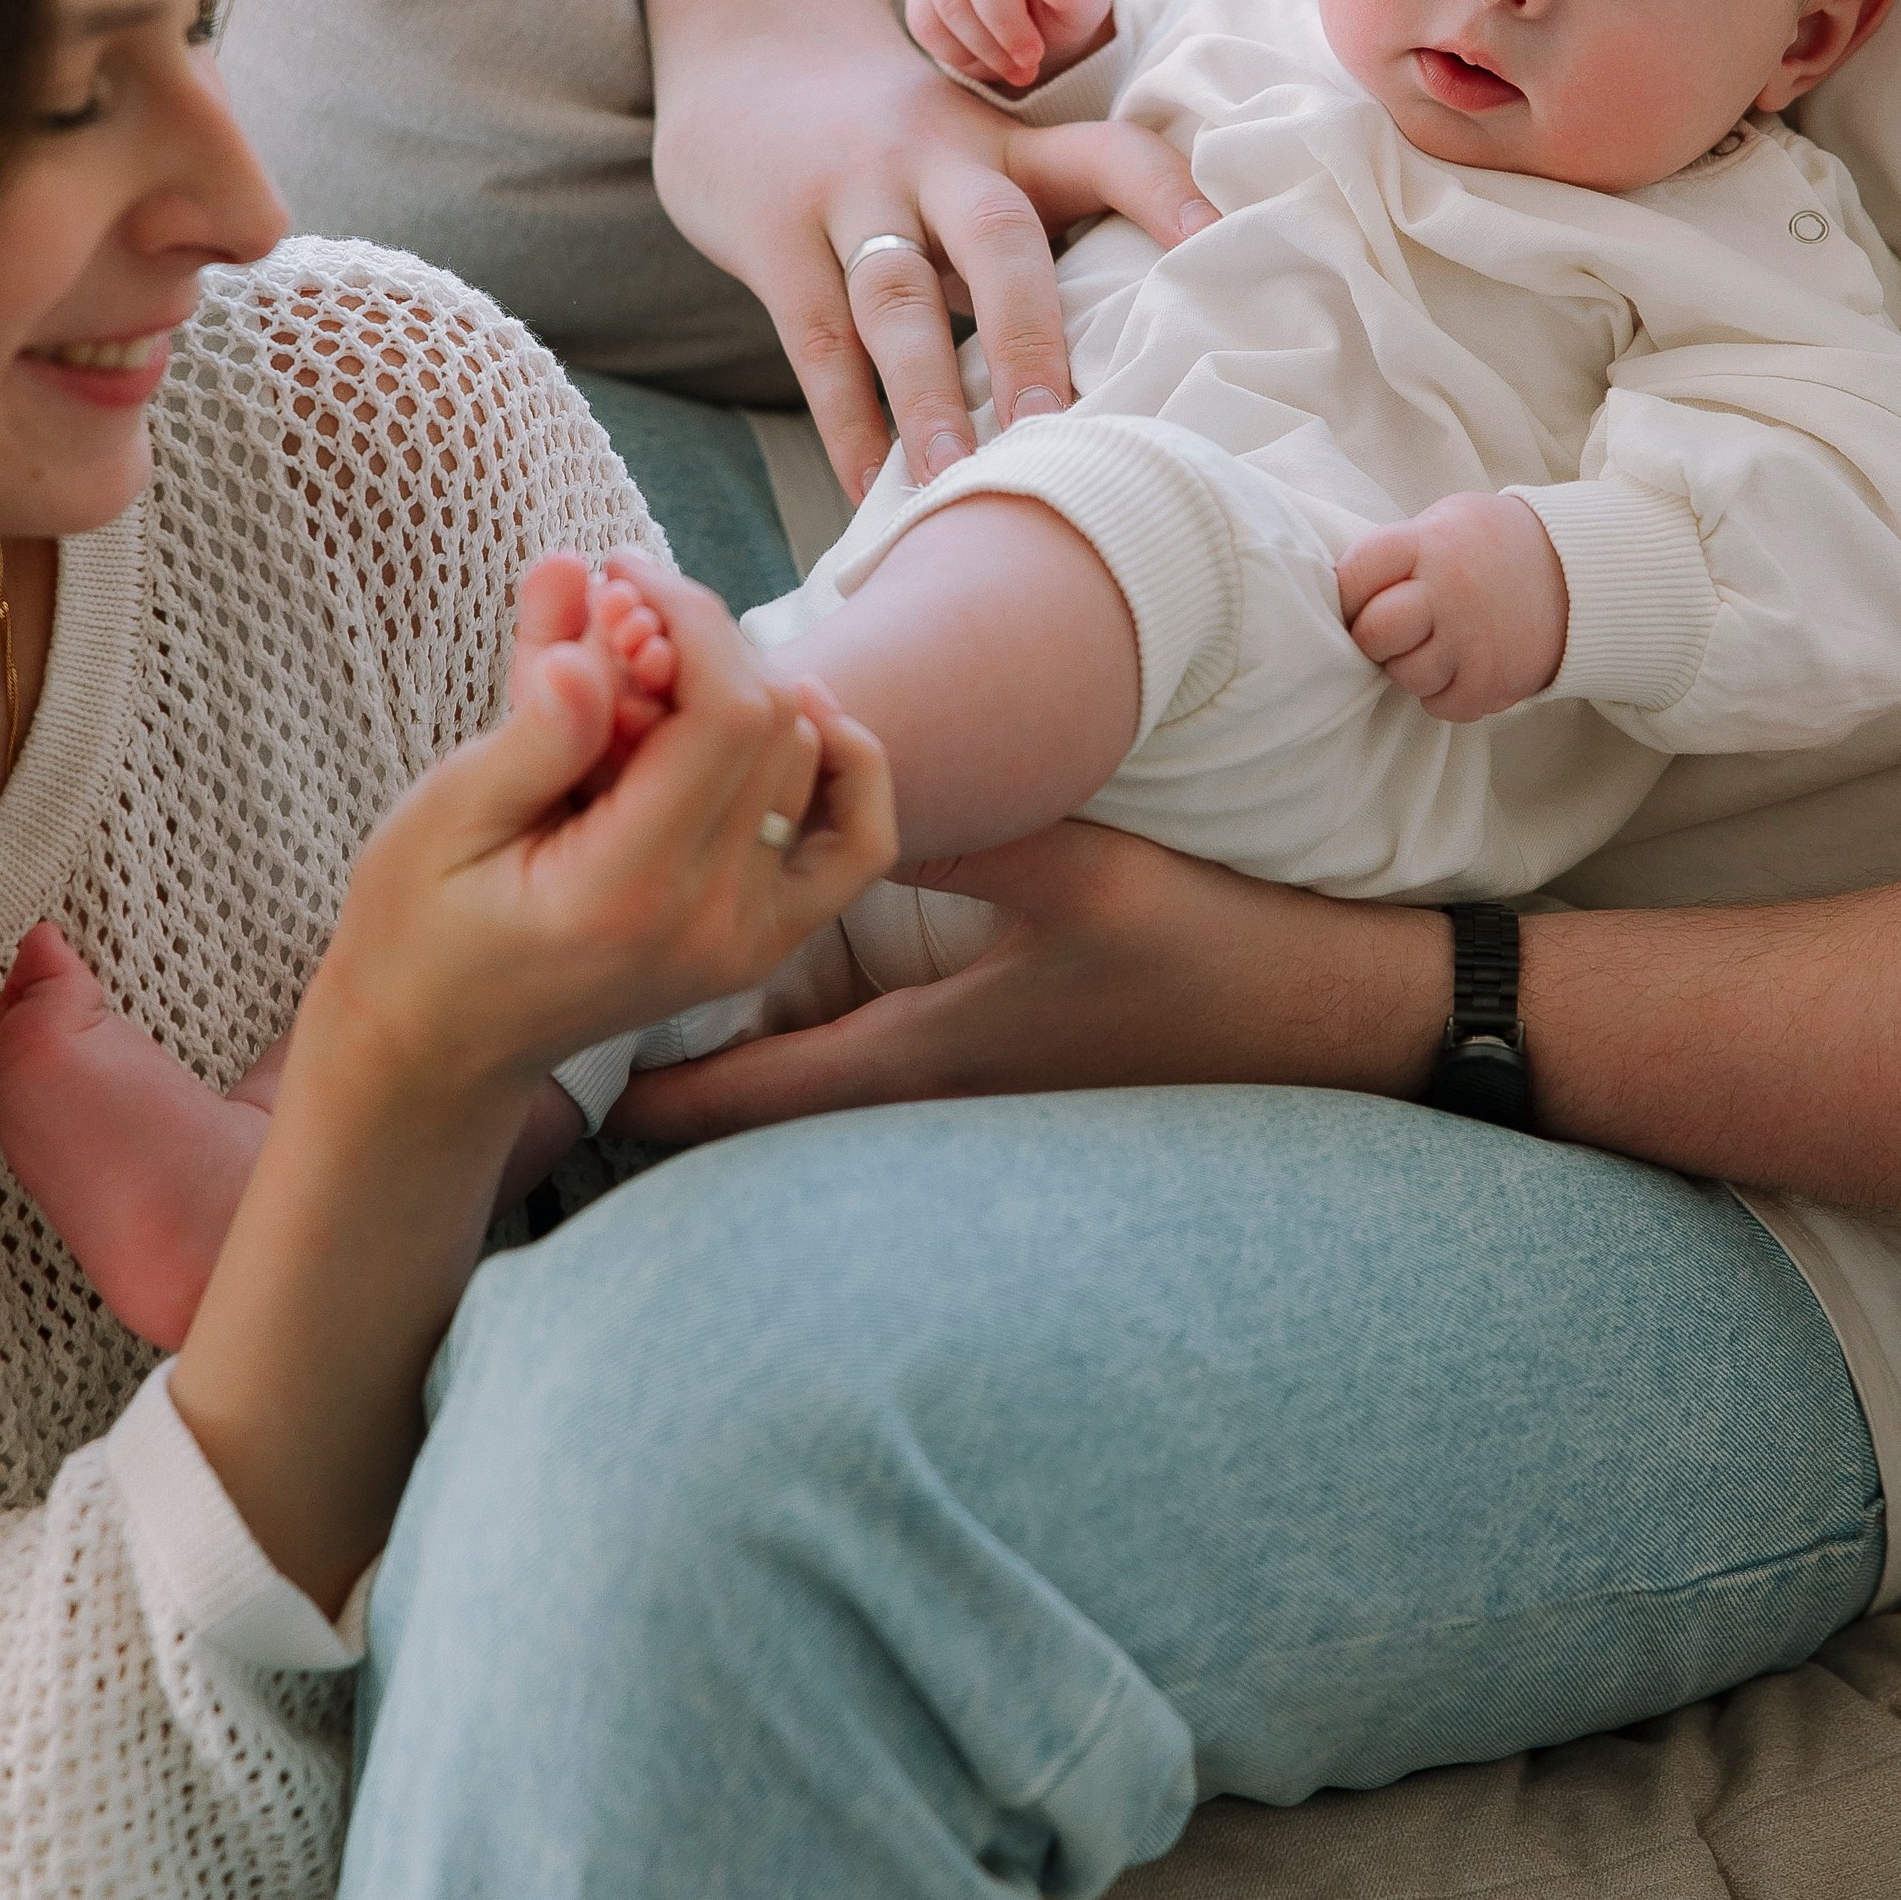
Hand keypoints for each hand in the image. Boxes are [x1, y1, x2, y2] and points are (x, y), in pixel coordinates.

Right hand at [287, 548, 895, 1134]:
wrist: (437, 1046)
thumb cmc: (418, 921)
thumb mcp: (442, 816)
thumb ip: (530, 724)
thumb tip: (589, 617)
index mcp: (628, 889)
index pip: (725, 713)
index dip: (686, 615)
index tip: (619, 573)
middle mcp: (714, 920)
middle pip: (773, 720)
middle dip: (703, 638)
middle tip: (617, 611)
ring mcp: (752, 937)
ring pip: (812, 757)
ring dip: (745, 685)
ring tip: (651, 673)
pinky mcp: (767, 939)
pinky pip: (858, 838)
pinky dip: (842, 762)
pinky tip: (787, 715)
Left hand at [606, 820, 1451, 1139]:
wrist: (1331, 1029)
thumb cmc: (1210, 959)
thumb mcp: (1083, 875)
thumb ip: (962, 832)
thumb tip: (840, 784)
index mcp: (930, 1060)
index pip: (757, 1102)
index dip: (655, 1097)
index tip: (569, 1083)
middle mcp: (938, 1100)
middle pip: (769, 1115)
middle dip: (679, 1080)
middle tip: (585, 1037)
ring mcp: (978, 1104)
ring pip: (822, 1104)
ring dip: (747, 1067)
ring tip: (668, 1005)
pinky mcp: (1012, 1083)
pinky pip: (880, 1083)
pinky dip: (815, 1054)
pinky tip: (802, 999)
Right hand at [652, 6, 1209, 504]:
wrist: (748, 48)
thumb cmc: (888, 138)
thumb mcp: (968, 149)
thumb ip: (1028, 230)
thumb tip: (1121, 359)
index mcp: (1004, 142)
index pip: (1104, 153)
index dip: (1165, 191)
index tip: (1221, 244)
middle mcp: (935, 158)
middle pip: (998, 239)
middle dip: (1030, 338)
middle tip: (1058, 427)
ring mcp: (849, 194)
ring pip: (896, 301)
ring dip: (928, 397)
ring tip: (955, 480)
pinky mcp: (774, 235)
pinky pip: (815, 341)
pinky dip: (846, 424)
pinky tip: (869, 491)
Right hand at [906, 0, 1115, 90]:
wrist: (1037, 35)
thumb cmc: (1068, 5)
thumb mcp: (1088, 3)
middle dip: (1003, 25)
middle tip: (1031, 64)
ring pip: (947, 4)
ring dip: (985, 48)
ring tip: (1019, 67)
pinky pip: (925, 25)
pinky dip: (959, 55)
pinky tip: (986, 59)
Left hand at [1337, 492, 1569, 722]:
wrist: (1577, 570)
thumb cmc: (1489, 546)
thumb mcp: (1442, 523)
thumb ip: (1397, 554)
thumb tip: (1340, 594)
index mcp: (1428, 544)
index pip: (1354, 576)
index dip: (1347, 595)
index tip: (1359, 601)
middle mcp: (1450, 590)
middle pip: (1374, 634)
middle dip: (1374, 637)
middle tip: (1394, 630)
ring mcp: (1475, 638)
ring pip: (1406, 676)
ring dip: (1411, 667)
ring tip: (1435, 645)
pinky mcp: (1497, 679)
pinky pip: (1442, 705)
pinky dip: (1444, 693)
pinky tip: (1460, 666)